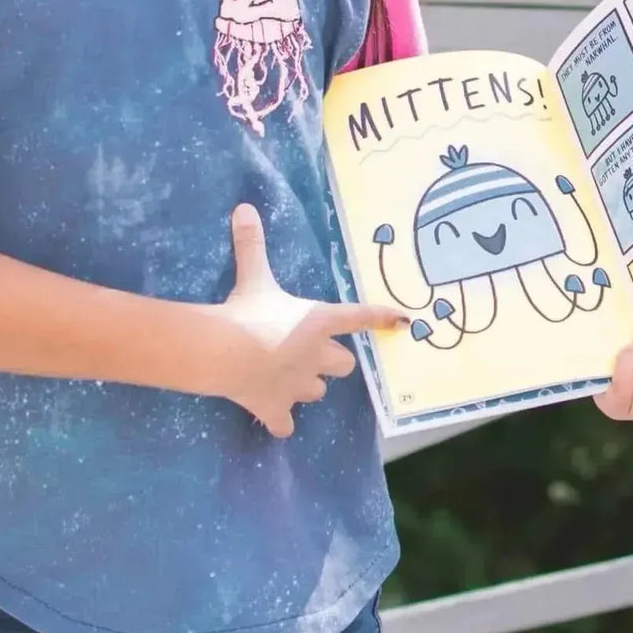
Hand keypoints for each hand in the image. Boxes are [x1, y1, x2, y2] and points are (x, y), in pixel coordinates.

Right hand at [216, 204, 406, 438]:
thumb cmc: (249, 312)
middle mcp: (317, 356)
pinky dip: (280, 421)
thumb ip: (252, 244)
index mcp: (319, 322)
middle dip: (333, 360)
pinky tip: (272, 416)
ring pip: (318, 391)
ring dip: (309, 386)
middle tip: (311, 352)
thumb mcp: (253, 276)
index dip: (382, 318)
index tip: (404, 321)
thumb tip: (244, 207)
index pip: (359, 317)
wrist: (229, 354)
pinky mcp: (276, 409)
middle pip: (343, 364)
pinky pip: (286, 424)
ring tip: (287, 378)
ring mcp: (298, 387)